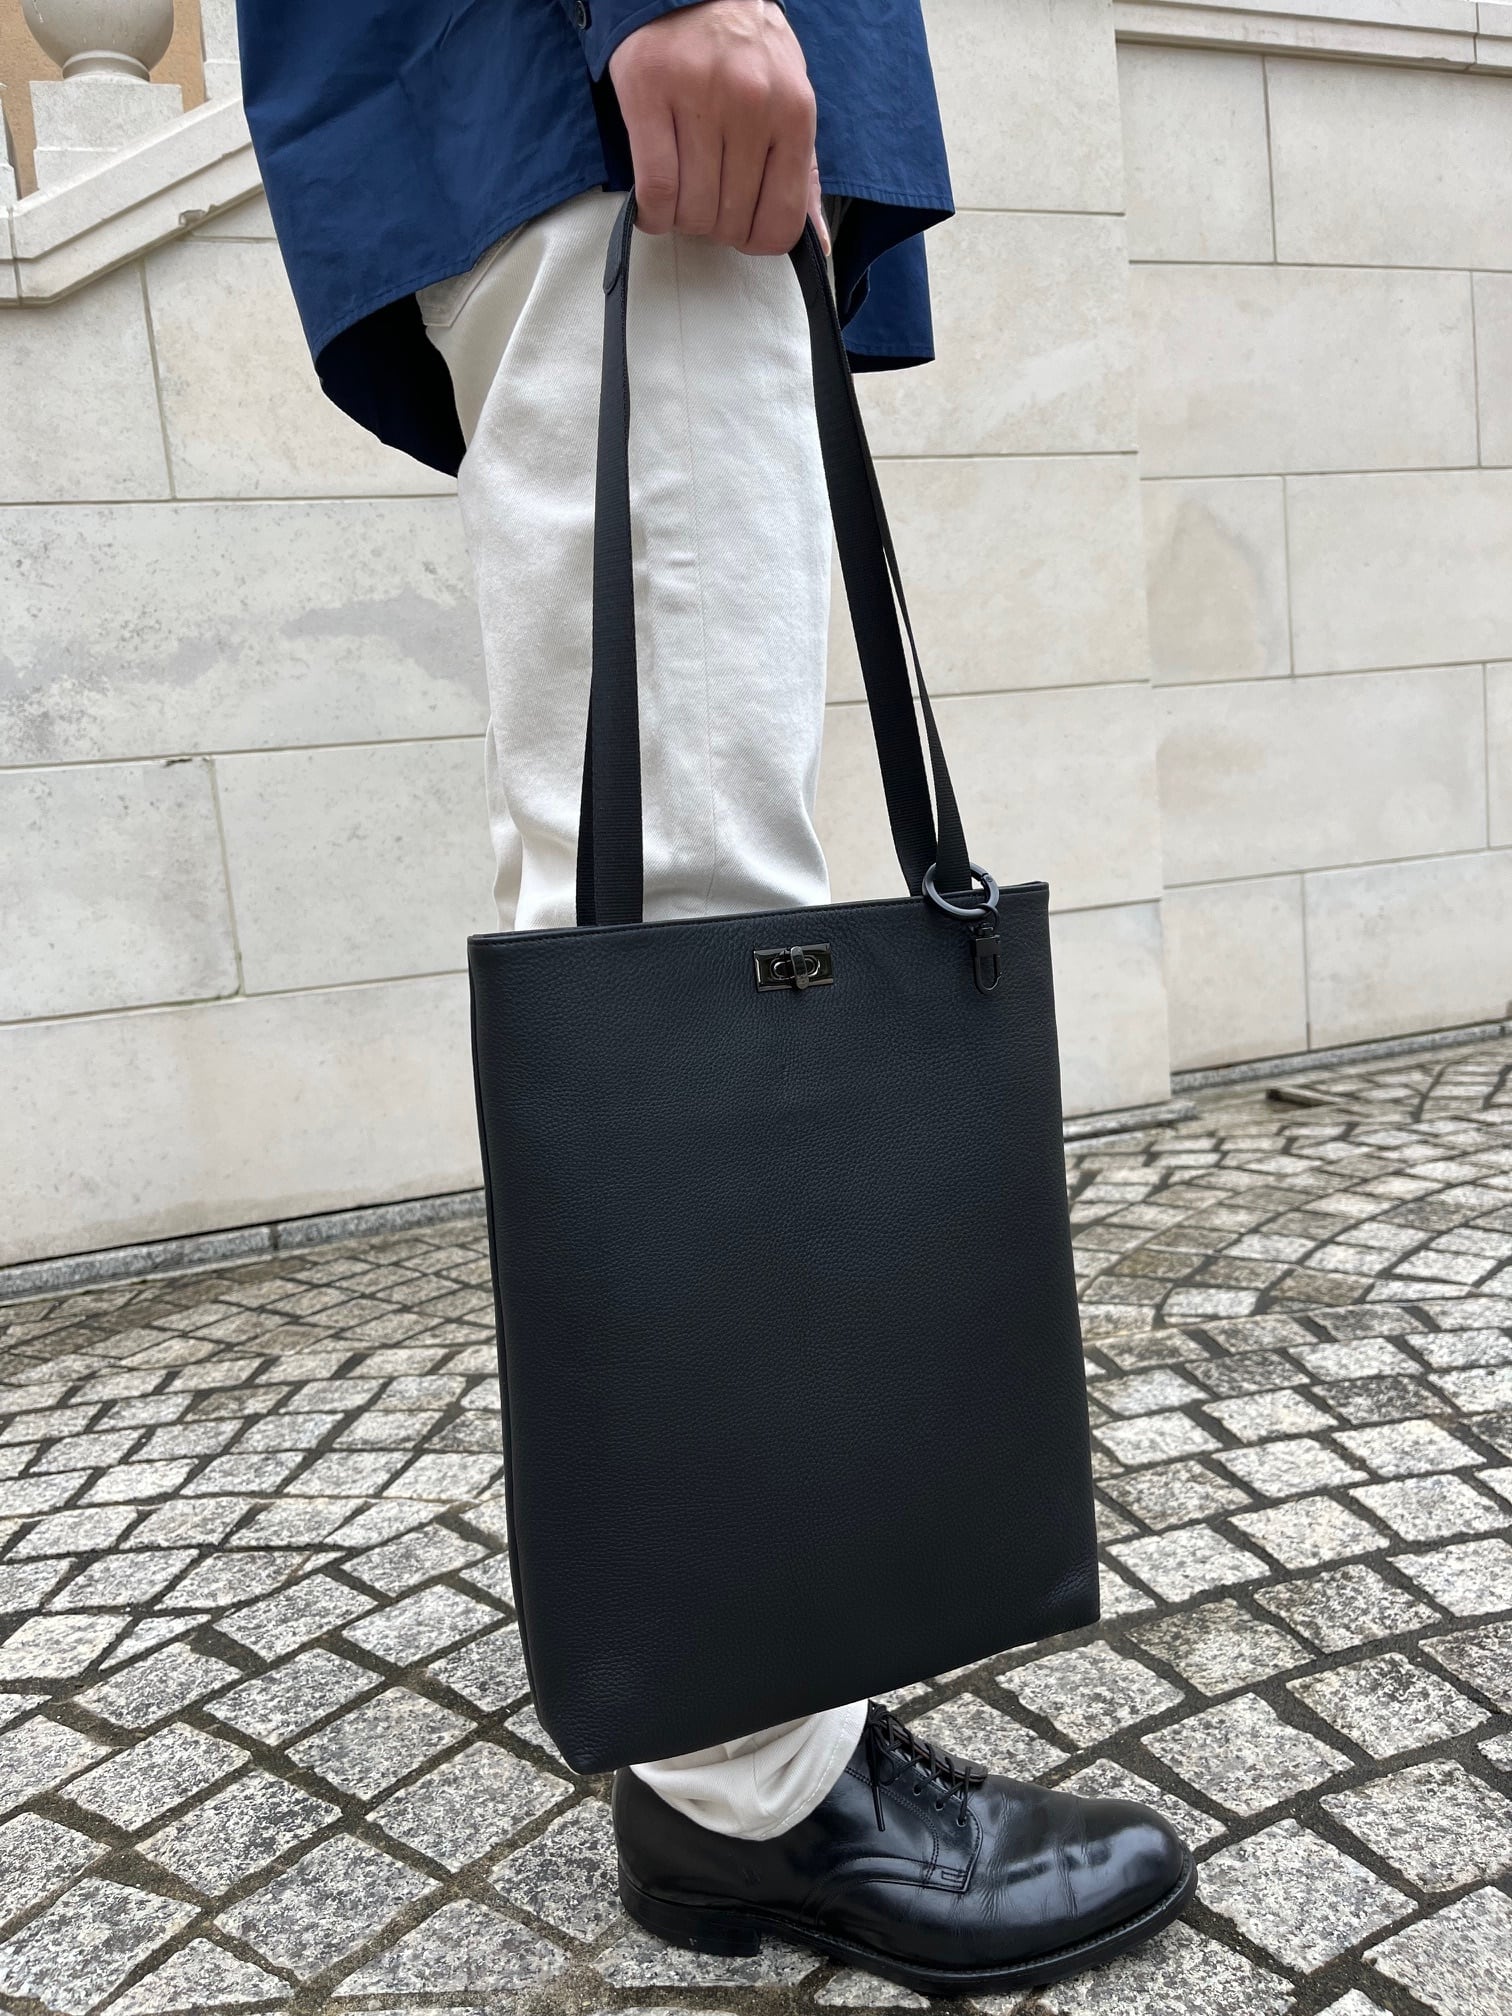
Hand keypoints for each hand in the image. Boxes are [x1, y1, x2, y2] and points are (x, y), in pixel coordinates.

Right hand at [608, 0, 827, 255]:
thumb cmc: (744, 52)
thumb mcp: (790, 102)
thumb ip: (802, 172)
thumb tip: (817, 241)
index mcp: (794, 113)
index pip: (780, 221)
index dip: (756, 241)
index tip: (741, 228)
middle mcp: (751, 104)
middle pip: (730, 221)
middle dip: (715, 227)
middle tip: (707, 200)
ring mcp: (699, 96)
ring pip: (692, 210)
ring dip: (682, 220)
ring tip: (681, 195)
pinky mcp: (649, 92)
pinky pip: (654, 188)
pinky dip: (652, 214)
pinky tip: (654, 206)